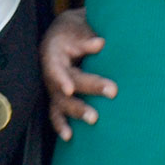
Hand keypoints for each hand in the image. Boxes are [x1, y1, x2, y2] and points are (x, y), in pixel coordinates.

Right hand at [41, 8, 116, 140]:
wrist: (65, 32)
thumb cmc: (74, 30)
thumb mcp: (77, 27)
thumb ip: (86, 38)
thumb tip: (100, 44)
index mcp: (52, 52)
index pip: (54, 67)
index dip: (61, 79)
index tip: (70, 89)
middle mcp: (51, 72)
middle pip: (66, 85)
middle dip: (89, 89)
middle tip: (113, 91)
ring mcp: (54, 87)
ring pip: (61, 103)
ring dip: (77, 112)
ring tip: (94, 119)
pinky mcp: (59, 96)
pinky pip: (57, 112)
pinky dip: (61, 125)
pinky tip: (69, 137)